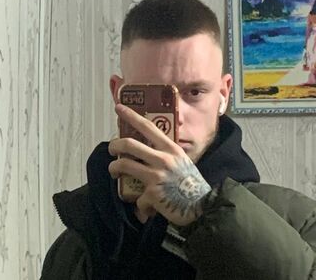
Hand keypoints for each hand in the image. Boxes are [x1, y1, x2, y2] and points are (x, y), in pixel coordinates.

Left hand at [108, 104, 210, 226]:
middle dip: (115, 145)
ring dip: (114, 168)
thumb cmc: (192, 184)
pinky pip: (137, 197)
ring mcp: (156, 175)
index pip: (148, 126)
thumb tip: (149, 153)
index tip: (118, 107)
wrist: (203, 207)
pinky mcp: (152, 193)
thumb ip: (167, 155)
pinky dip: (139, 203)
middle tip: (112, 148)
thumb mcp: (182, 161)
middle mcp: (163, 158)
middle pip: (130, 144)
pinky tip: (144, 206)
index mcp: (171, 148)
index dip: (131, 116)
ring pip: (124, 165)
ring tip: (113, 171)